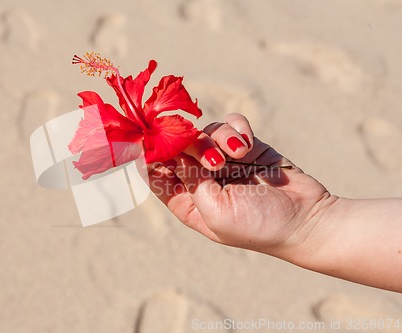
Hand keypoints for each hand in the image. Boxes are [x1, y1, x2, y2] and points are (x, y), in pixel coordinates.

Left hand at [148, 113, 333, 258]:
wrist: (308, 218)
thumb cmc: (259, 225)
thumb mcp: (216, 212)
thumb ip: (190, 181)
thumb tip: (171, 151)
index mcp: (186, 201)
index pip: (155, 172)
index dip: (149, 153)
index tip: (149, 136)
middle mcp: (200, 179)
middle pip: (176, 146)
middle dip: (189, 144)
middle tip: (213, 158)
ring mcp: (222, 160)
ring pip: (202, 131)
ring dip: (217, 137)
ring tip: (238, 153)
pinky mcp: (243, 145)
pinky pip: (228, 124)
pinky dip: (236, 128)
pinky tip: (247, 144)